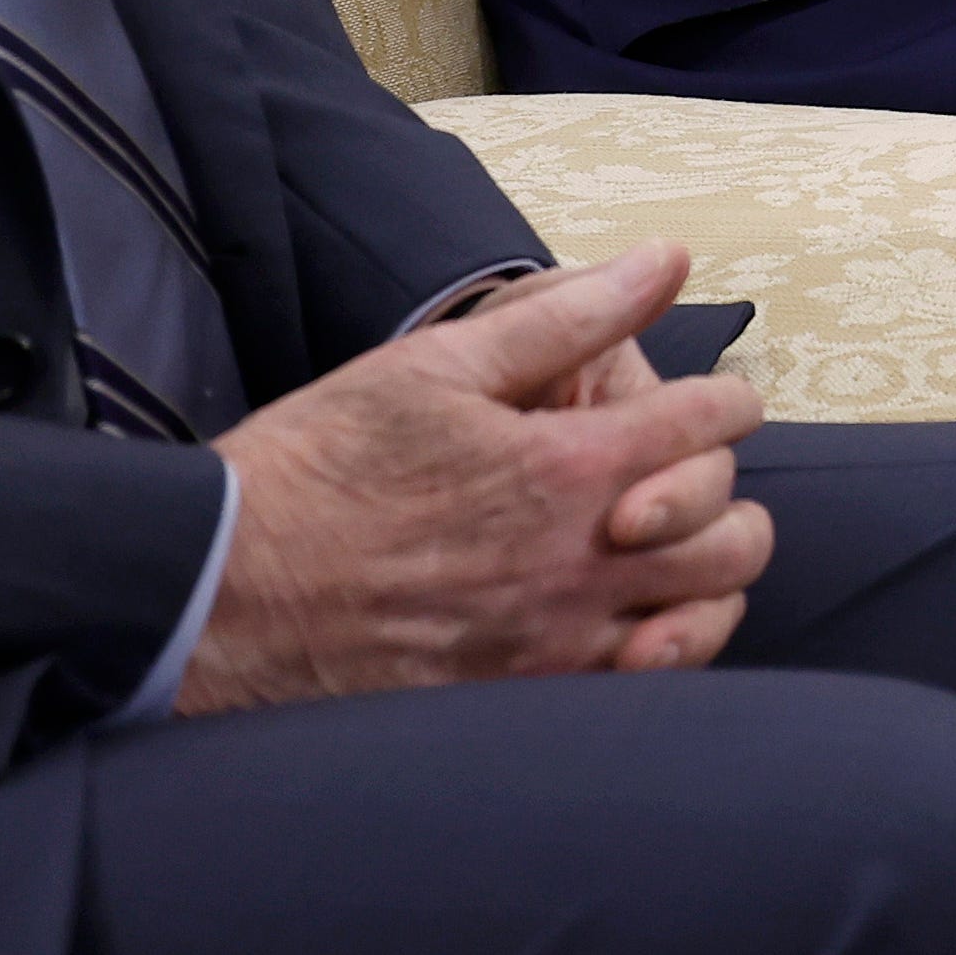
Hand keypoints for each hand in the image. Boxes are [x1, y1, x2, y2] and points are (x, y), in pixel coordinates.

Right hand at [182, 247, 769, 714]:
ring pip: (703, 611)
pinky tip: (631, 615)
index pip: (710, 423)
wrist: (223, 593)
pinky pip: (643, 683)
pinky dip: (665, 646)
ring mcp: (557, 638)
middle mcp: (580, 559)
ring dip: (709, 571)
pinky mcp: (524, 695)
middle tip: (688, 477)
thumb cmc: (319, 468)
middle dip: (729, 492)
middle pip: (732, 531)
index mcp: (568, 465)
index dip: (728, 400)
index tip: (716, 399)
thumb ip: (568, 316)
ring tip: (669, 545)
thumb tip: (666, 259)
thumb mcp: (438, 367)